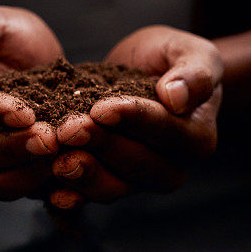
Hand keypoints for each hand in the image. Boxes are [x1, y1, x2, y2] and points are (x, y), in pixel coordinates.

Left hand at [49, 25, 222, 208]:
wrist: (143, 72)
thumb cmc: (172, 60)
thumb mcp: (193, 53)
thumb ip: (196, 73)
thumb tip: (176, 98)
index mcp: (197, 138)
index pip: (165, 131)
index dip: (132, 120)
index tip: (102, 108)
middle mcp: (171, 168)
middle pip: (138, 165)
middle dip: (101, 146)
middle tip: (69, 129)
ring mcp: (139, 181)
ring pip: (114, 188)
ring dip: (84, 174)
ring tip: (58, 159)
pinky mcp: (110, 183)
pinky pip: (91, 198)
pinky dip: (72, 198)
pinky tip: (53, 194)